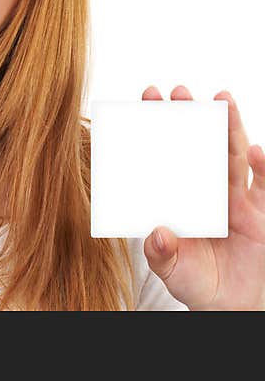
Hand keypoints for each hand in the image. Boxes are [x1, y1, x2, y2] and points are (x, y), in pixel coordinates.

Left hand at [141, 85, 264, 309]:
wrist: (235, 309)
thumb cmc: (200, 285)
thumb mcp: (174, 272)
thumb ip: (162, 254)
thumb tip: (155, 234)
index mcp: (179, 200)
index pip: (166, 158)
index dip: (158, 131)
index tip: (147, 101)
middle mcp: (207, 193)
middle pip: (199, 148)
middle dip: (190, 118)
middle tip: (179, 91)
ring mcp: (237, 200)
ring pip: (233, 157)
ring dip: (228, 129)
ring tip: (221, 100)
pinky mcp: (263, 213)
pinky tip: (257, 150)